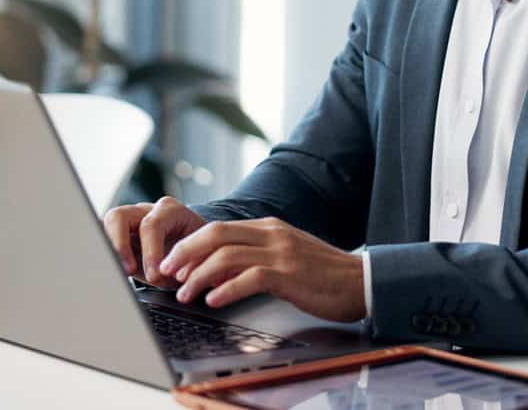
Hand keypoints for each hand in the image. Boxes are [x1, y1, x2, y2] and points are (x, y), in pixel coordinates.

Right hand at [102, 197, 207, 286]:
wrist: (196, 252)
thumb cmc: (197, 254)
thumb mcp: (196, 259)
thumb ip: (184, 264)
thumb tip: (169, 275)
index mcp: (171, 211)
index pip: (152, 224)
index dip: (150, 251)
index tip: (154, 275)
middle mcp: (147, 211)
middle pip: (119, 217)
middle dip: (120, 246)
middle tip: (128, 271)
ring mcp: (131, 220)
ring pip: (106, 225)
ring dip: (110, 250)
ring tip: (119, 272)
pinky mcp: (119, 233)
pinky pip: (104, 238)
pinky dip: (106, 254)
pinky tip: (113, 271)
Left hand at [157, 216, 366, 322]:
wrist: (361, 281)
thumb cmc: (323, 275)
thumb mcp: (286, 256)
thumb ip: (254, 257)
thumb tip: (215, 271)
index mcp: (269, 227)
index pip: (219, 228)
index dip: (190, 245)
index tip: (172, 264)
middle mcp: (272, 234)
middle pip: (215, 234)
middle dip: (185, 254)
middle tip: (167, 273)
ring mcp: (281, 252)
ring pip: (226, 256)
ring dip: (198, 276)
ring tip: (184, 293)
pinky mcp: (289, 273)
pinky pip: (249, 277)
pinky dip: (226, 289)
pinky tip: (214, 300)